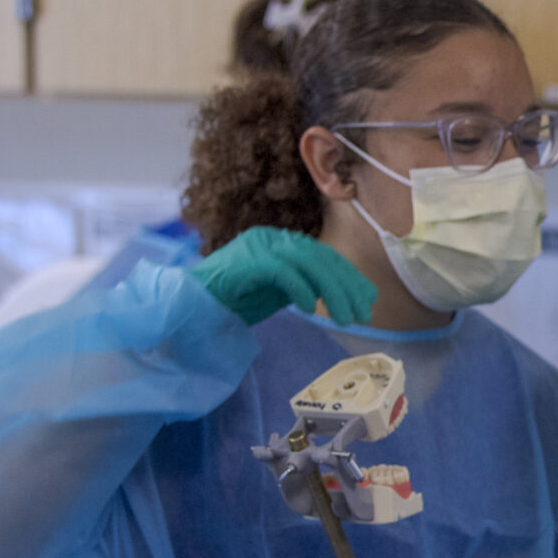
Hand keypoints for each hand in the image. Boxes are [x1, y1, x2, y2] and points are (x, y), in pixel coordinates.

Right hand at [190, 227, 376, 326]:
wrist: (190, 307)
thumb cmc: (232, 302)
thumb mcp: (277, 293)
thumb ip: (305, 286)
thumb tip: (343, 294)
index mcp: (280, 243)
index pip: (324, 255)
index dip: (349, 277)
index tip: (368, 300)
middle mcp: (272, 239)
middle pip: (321, 257)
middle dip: (347, 286)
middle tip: (363, 314)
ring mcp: (258, 246)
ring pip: (308, 263)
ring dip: (331, 292)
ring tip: (344, 319)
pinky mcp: (246, 261)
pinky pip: (283, 271)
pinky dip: (300, 289)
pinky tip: (308, 310)